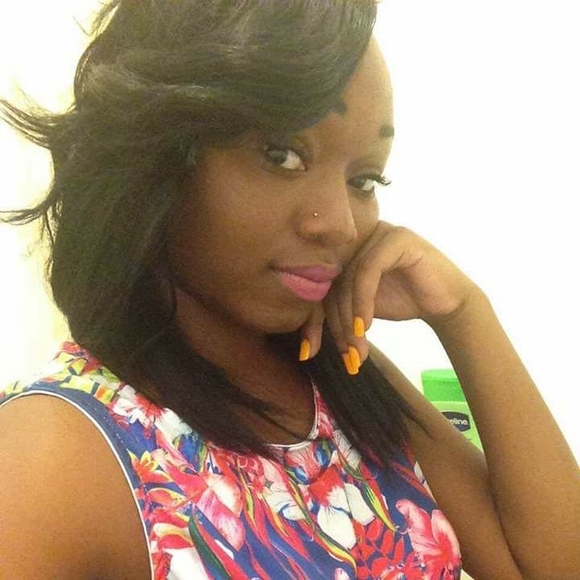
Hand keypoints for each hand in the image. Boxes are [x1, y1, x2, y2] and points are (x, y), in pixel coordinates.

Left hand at [300, 222, 478, 369]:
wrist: (446, 303)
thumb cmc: (404, 301)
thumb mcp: (360, 311)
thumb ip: (336, 315)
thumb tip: (305, 350)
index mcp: (344, 251)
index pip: (319, 285)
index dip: (313, 320)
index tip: (308, 352)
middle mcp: (358, 237)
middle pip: (332, 283)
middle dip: (336, 325)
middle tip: (347, 354)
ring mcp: (377, 233)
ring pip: (348, 280)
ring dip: (349, 318)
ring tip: (357, 347)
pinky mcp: (396, 238)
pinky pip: (368, 271)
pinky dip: (362, 302)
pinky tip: (365, 326)